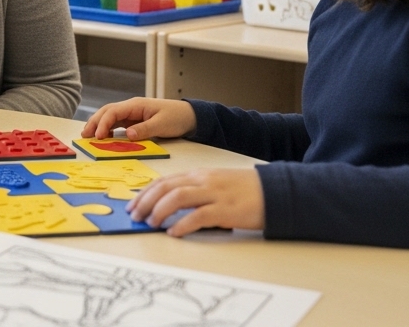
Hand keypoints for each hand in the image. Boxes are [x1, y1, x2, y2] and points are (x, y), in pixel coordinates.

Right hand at [81, 97, 196, 139]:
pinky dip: (107, 128)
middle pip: (107, 112)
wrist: (190, 116)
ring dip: (98, 125)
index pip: (113, 111)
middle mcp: (131, 107)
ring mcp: (132, 114)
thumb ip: (145, 129)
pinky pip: (117, 123)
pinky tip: (103, 137)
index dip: (103, 123)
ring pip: (109, 117)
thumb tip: (127, 135)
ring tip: (88, 136)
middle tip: (84, 135)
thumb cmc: (177, 117)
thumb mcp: (162, 124)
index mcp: (136, 105)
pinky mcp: (134, 121)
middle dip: (94, 122)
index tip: (99, 136)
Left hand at [127, 168, 264, 235]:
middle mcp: (204, 181)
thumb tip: (169, 204)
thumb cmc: (245, 190)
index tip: (133, 204)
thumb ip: (195, 190)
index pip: (165, 180)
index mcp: (200, 175)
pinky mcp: (226, 210)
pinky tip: (174, 233)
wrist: (276, 191)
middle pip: (166, 187)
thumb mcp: (216, 184)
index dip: (145, 192)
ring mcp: (215, 194)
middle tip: (135, 215)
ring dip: (160, 211)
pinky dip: (183, 225)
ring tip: (151, 223)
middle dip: (146, 201)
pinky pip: (199, 216)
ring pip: (178, 198)